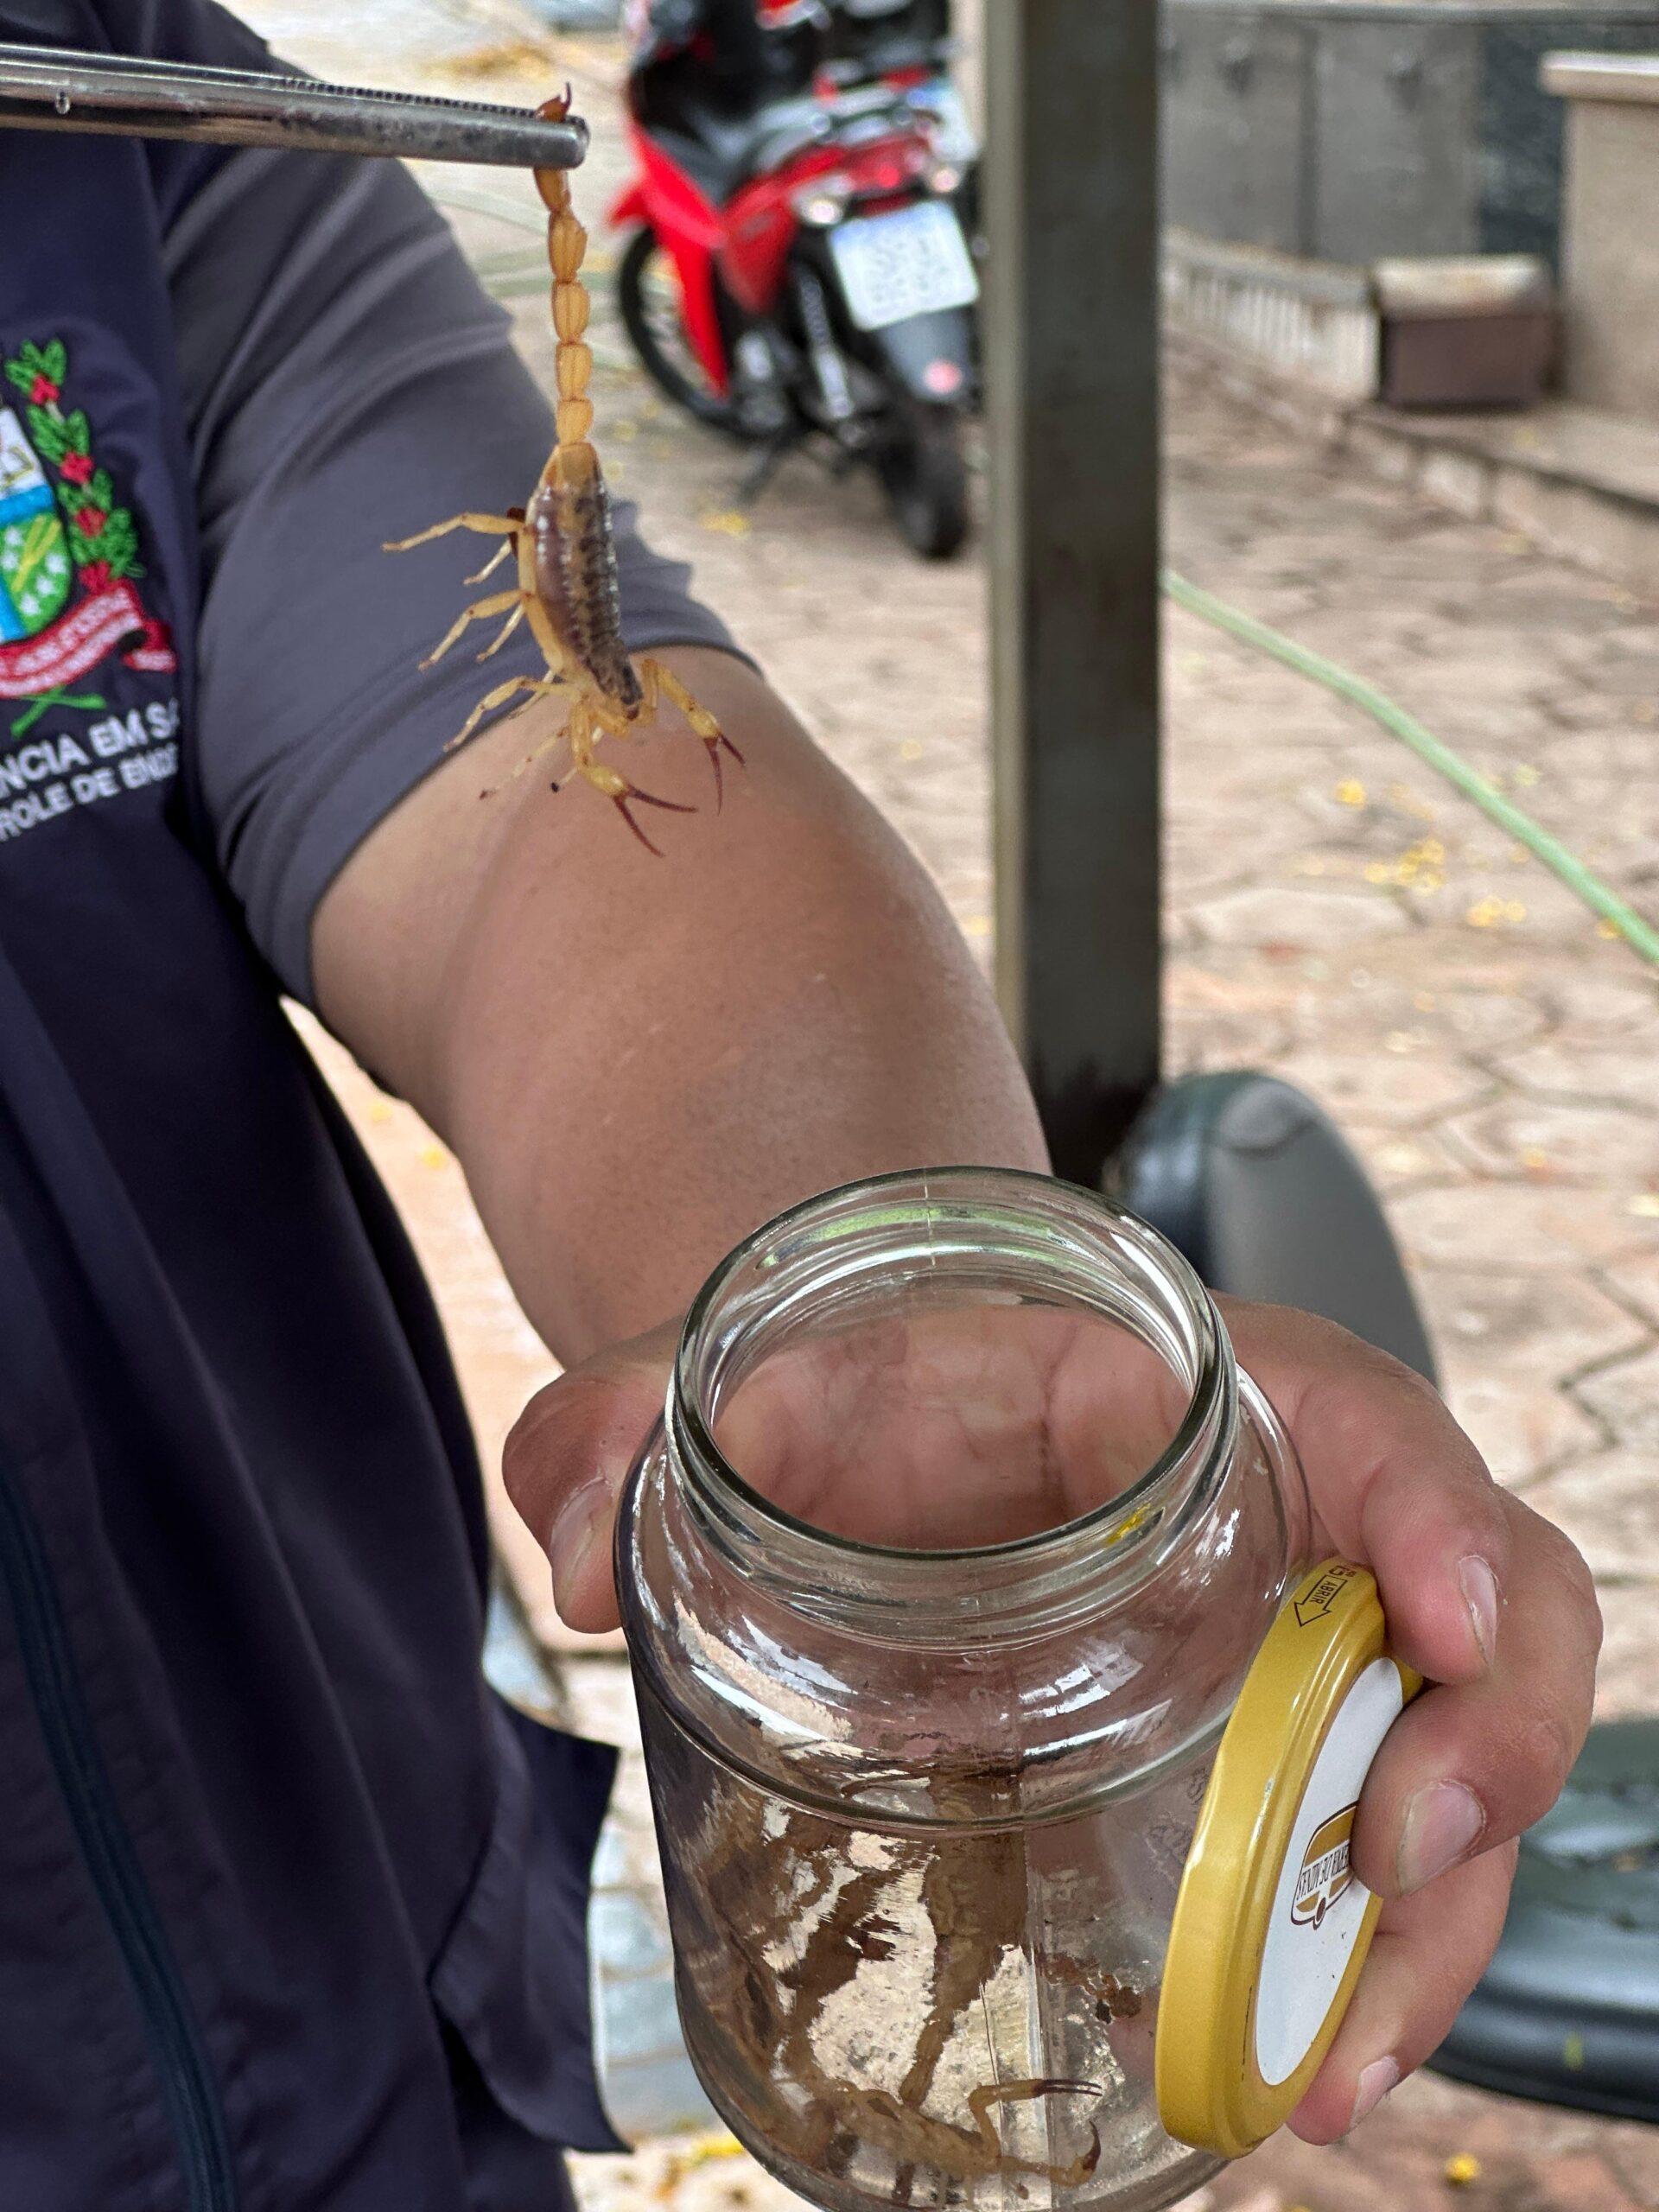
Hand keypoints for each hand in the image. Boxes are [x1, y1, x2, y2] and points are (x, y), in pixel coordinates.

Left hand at [503, 1295, 1599, 2141]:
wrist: (864, 1432)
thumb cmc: (835, 1388)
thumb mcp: (727, 1376)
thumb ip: (622, 1424)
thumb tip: (568, 1552)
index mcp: (1195, 1385)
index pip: (1377, 1422)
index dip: (1447, 1520)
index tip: (1443, 1620)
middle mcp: (1287, 1518)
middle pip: (1485, 1615)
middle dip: (1491, 1746)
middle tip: (1401, 1859)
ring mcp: (1289, 1646)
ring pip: (1449, 1769)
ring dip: (1431, 1924)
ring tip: (1332, 2062)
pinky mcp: (1257, 1753)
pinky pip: (1367, 1858)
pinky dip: (1360, 1967)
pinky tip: (1286, 2065)